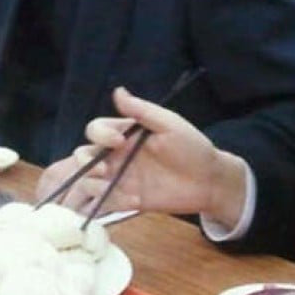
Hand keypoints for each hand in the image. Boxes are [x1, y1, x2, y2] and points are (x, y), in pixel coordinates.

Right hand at [36, 87, 248, 227]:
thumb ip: (142, 110)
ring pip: (88, 181)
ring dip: (90, 185)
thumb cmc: (191, 147)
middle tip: (105, 169)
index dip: (100, 134)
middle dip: (85, 163)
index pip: (96, 130)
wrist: (209, 181)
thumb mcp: (169, 124)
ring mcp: (120, 179)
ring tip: (107, 188)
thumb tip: (117, 91)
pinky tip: (131, 202)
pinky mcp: (127, 201)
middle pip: (84, 156)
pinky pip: (106, 203)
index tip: (118, 141)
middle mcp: (117, 156)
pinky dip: (108, 203)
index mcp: (124, 134)